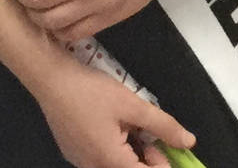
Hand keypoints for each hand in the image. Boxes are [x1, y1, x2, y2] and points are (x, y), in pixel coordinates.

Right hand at [29, 49, 195, 167]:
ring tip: (126, 125)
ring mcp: (80, 162)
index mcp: (110, 161)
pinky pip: (99, 159)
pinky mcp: (72, 153)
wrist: (49, 77)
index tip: (161, 145)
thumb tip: (188, 141)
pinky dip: (112, 149)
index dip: (161, 165)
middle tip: (145, 133)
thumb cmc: (89, 90)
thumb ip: (163, 125)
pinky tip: (108, 125)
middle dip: (145, 159)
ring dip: (129, 153)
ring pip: (114, 166)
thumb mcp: (131, 104)